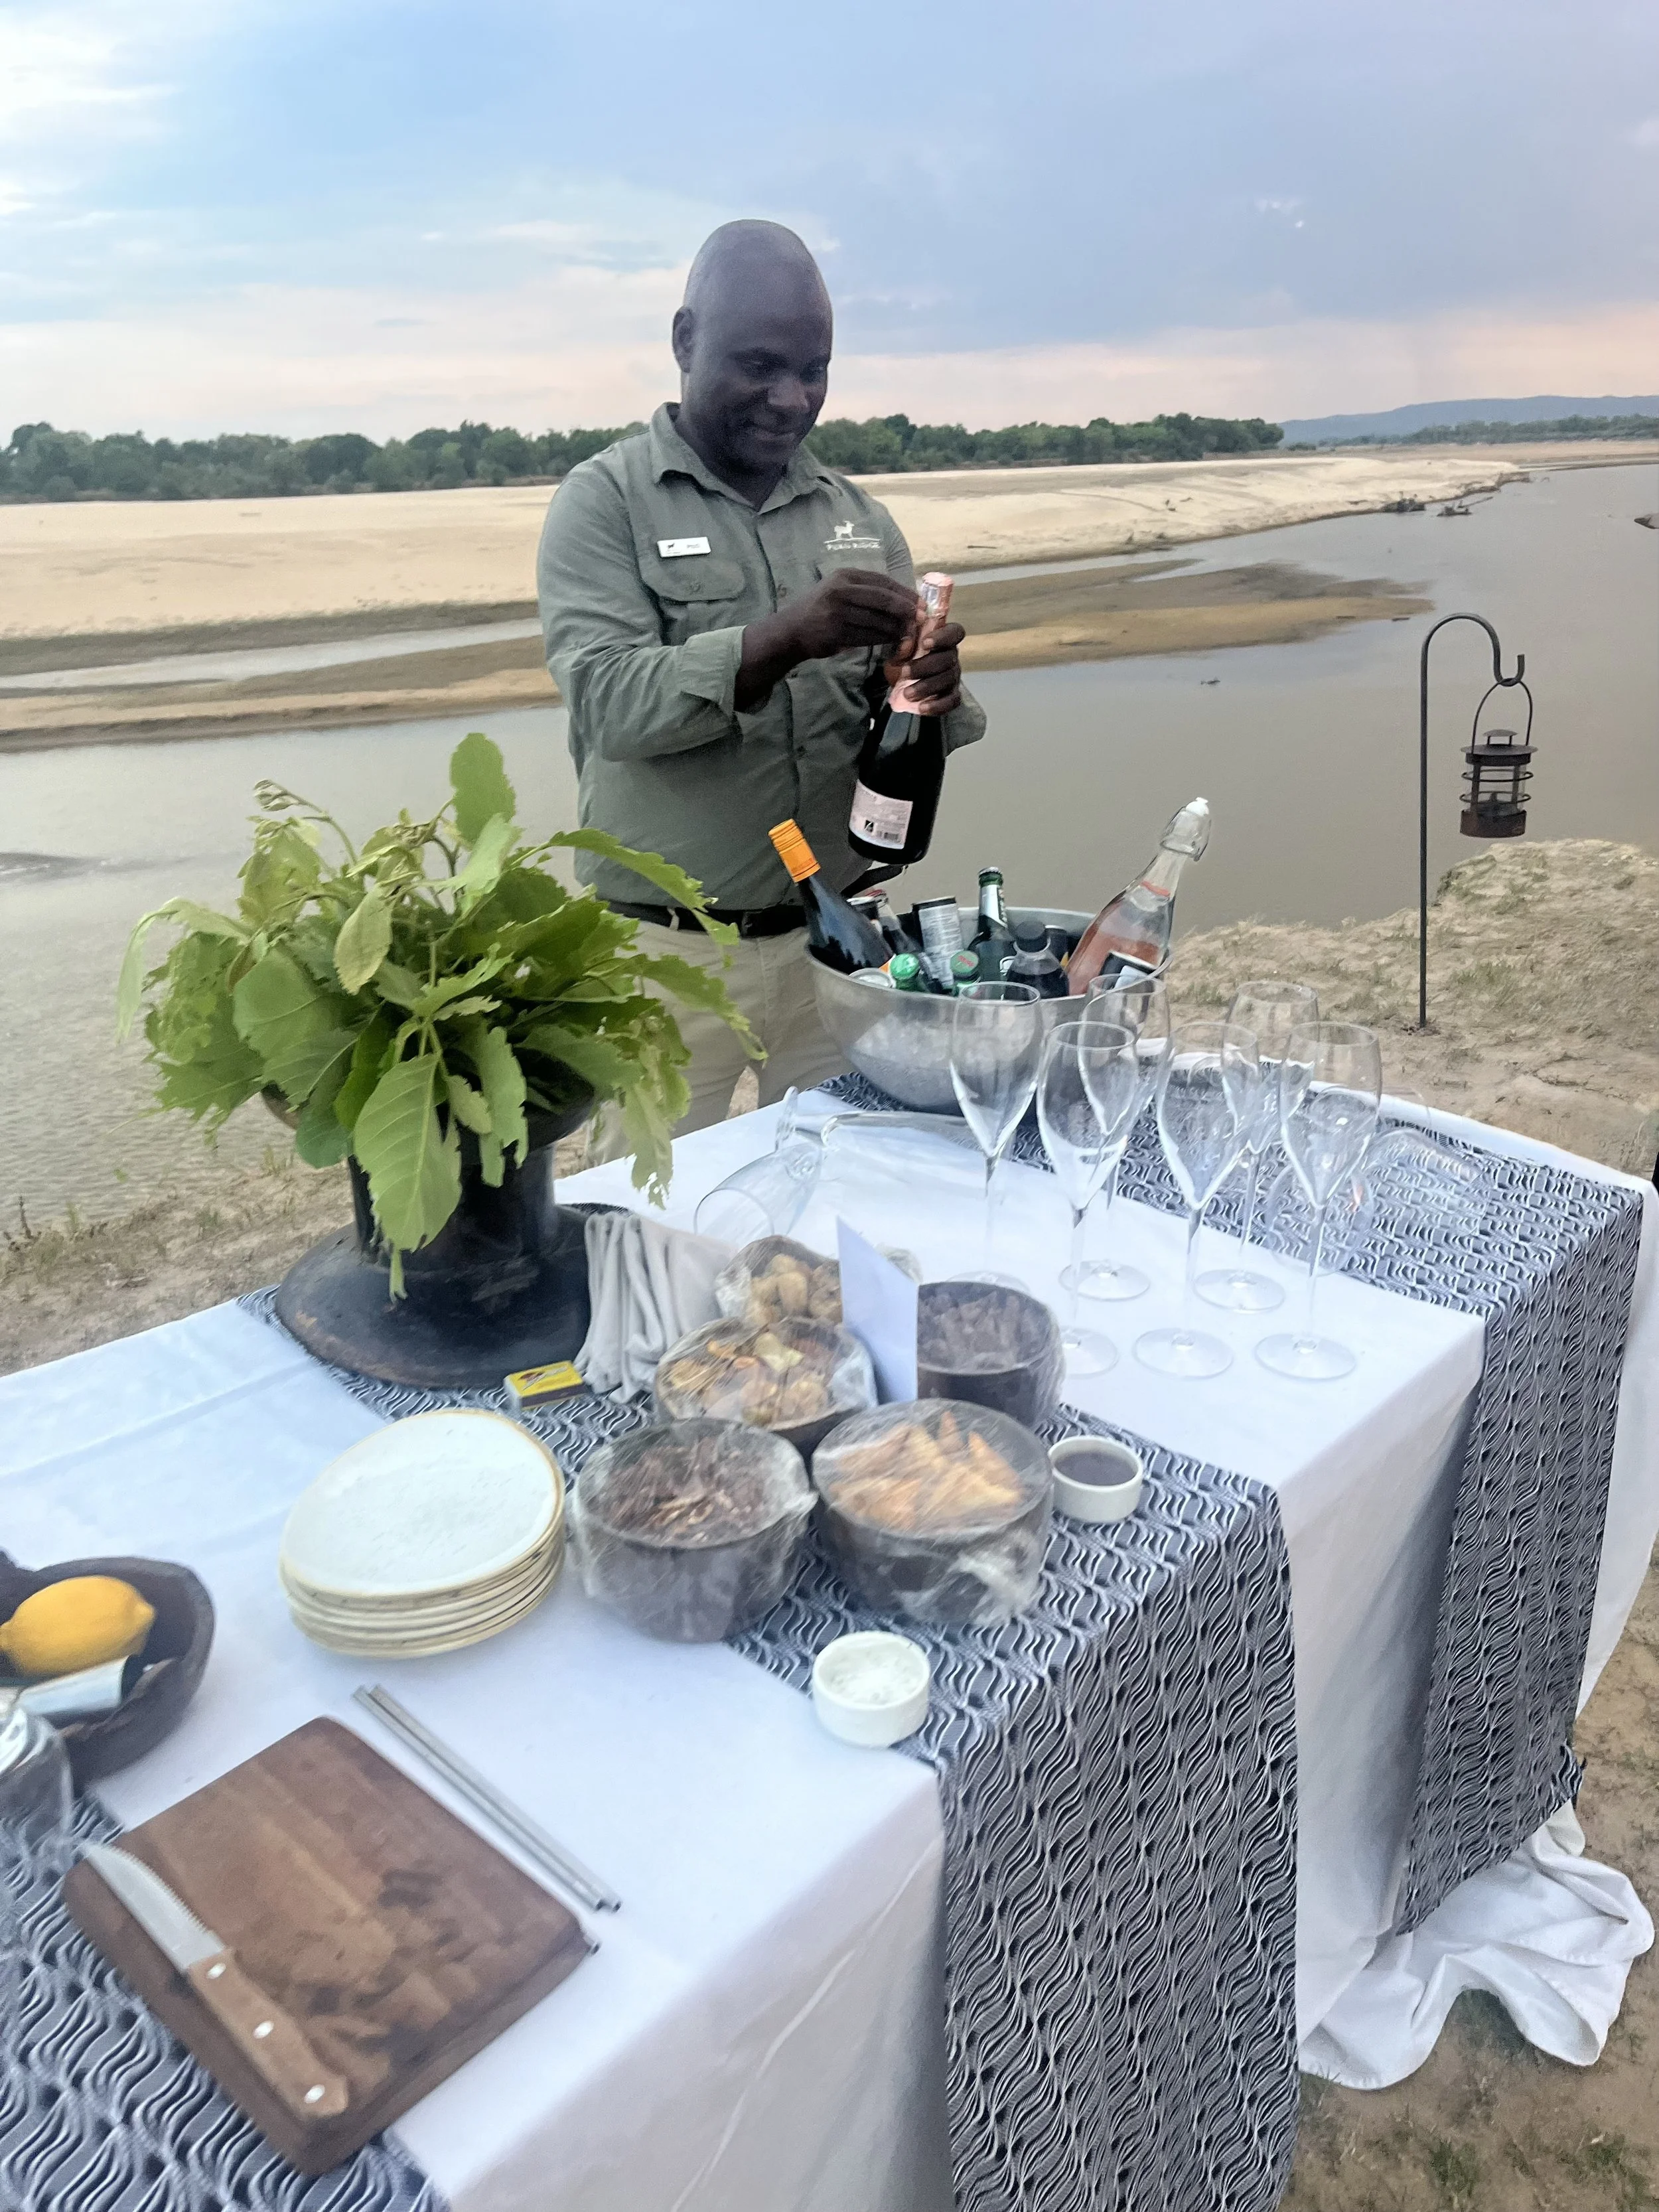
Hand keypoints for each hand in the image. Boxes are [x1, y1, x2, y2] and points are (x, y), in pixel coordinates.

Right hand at [736, 568, 920, 710]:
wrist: (792, 629)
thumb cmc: (823, 609)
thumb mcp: (841, 590)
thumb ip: (867, 591)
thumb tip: (906, 600)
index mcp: (845, 576)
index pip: (883, 581)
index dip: (904, 593)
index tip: (921, 602)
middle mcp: (841, 590)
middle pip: (883, 599)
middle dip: (905, 610)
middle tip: (921, 619)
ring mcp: (837, 612)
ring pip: (877, 621)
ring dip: (896, 629)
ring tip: (910, 634)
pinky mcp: (835, 633)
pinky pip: (867, 637)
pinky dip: (883, 640)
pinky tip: (893, 642)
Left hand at [896, 620, 963, 716]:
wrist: (900, 686)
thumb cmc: (903, 662)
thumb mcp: (897, 653)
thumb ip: (902, 646)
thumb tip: (907, 641)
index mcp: (942, 639)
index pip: (954, 632)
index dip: (943, 636)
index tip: (924, 642)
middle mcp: (951, 657)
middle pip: (948, 659)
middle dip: (925, 666)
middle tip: (905, 672)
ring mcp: (953, 677)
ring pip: (948, 680)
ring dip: (926, 687)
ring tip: (907, 693)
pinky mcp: (951, 696)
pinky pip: (951, 701)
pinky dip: (937, 705)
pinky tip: (922, 708)